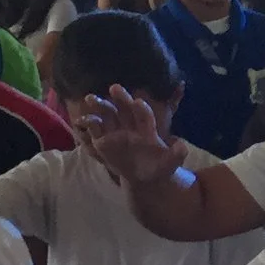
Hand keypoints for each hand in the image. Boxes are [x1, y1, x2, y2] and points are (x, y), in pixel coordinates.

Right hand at [72, 85, 187, 184]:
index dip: (141, 109)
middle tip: (114, 87)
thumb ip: (176, 155)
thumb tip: (182, 146)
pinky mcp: (102, 140)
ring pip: (108, 114)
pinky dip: (88, 123)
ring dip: (100, 104)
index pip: (144, 116)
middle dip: (120, 97)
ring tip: (90, 98)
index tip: (138, 102)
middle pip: (125, 108)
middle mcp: (131, 126)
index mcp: (147, 129)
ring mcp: (116, 132)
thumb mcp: (169, 164)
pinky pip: (94, 129)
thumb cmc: (158, 167)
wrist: (144, 178)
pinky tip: (81, 119)